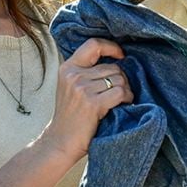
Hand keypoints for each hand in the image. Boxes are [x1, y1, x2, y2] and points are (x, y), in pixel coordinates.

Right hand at [39, 38, 133, 162]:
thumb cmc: (70, 117)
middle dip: (121, 79)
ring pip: (119, 79)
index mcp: (67, 68)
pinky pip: (120, 92)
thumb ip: (85, 72)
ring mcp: (82, 88)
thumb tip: (117, 61)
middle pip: (112, 67)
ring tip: (121, 100)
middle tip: (120, 92)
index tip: (121, 55)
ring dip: (125, 90)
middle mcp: (74, 75)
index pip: (93, 45)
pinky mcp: (92, 103)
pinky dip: (126, 98)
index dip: (111, 47)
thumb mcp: (70, 87)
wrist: (60, 142)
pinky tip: (123, 104)